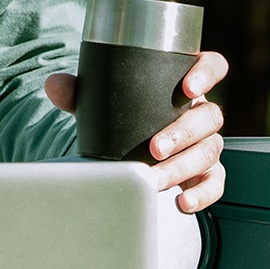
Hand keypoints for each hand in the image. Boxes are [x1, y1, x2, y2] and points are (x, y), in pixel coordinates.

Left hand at [44, 50, 227, 212]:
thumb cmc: (124, 114)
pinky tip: (182, 202)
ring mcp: (208, 142)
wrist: (130, 146)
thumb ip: (79, 91)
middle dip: (183, 134)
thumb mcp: (104, 100)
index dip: (207, 73)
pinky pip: (215, 183)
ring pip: (209, 152)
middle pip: (210, 117)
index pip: (212, 66)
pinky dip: (202, 194)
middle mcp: (201, 111)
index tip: (188, 88)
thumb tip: (54, 85)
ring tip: (154, 179)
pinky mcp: (208, 172)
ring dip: (183, 168)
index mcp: (184, 82)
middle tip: (155, 148)